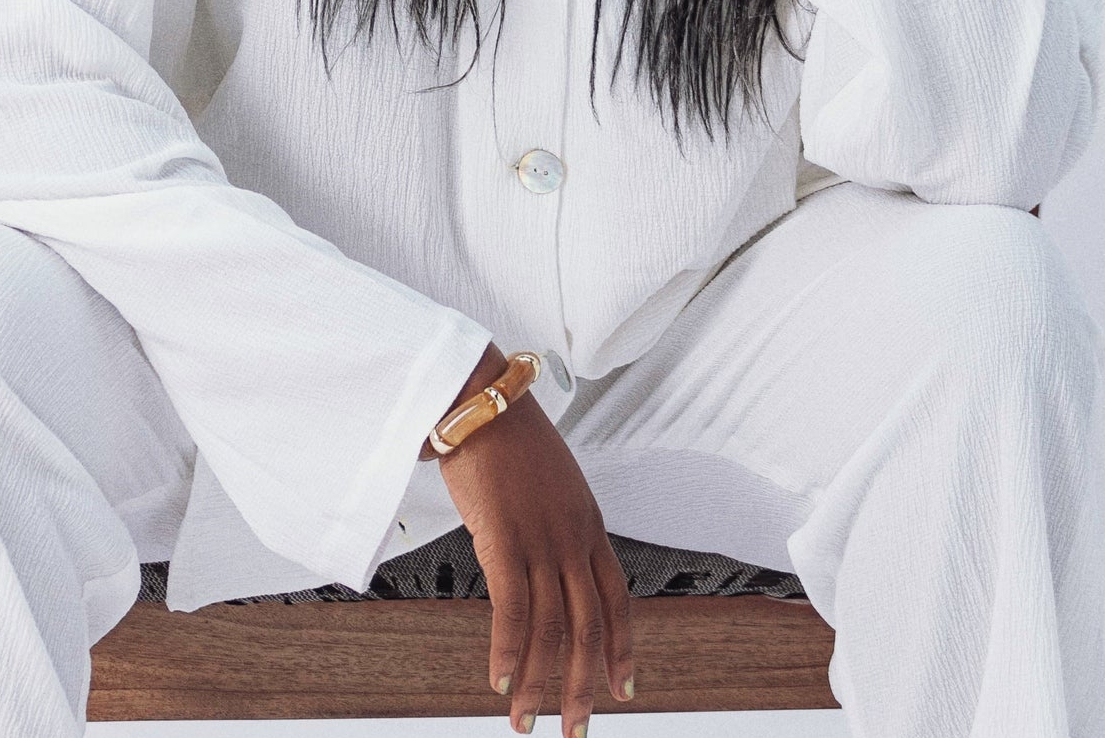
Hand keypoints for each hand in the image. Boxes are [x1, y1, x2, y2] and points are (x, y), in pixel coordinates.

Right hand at [430, 346, 633, 733]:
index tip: (623, 690)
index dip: (622, 648)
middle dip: (582, 686)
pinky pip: (511, 608)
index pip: (616, 599)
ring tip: (527, 722)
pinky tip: (500, 682)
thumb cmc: (506, 438)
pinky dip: (508, 651)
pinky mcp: (504, 537)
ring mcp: (541, 539)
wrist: (481, 400)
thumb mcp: (547, 486)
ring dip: (539, 683)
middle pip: (588, 626)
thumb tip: (540, 563)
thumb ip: (553, 526)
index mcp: (589, 525)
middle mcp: (572, 538)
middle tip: (575, 731)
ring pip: (550, 627)